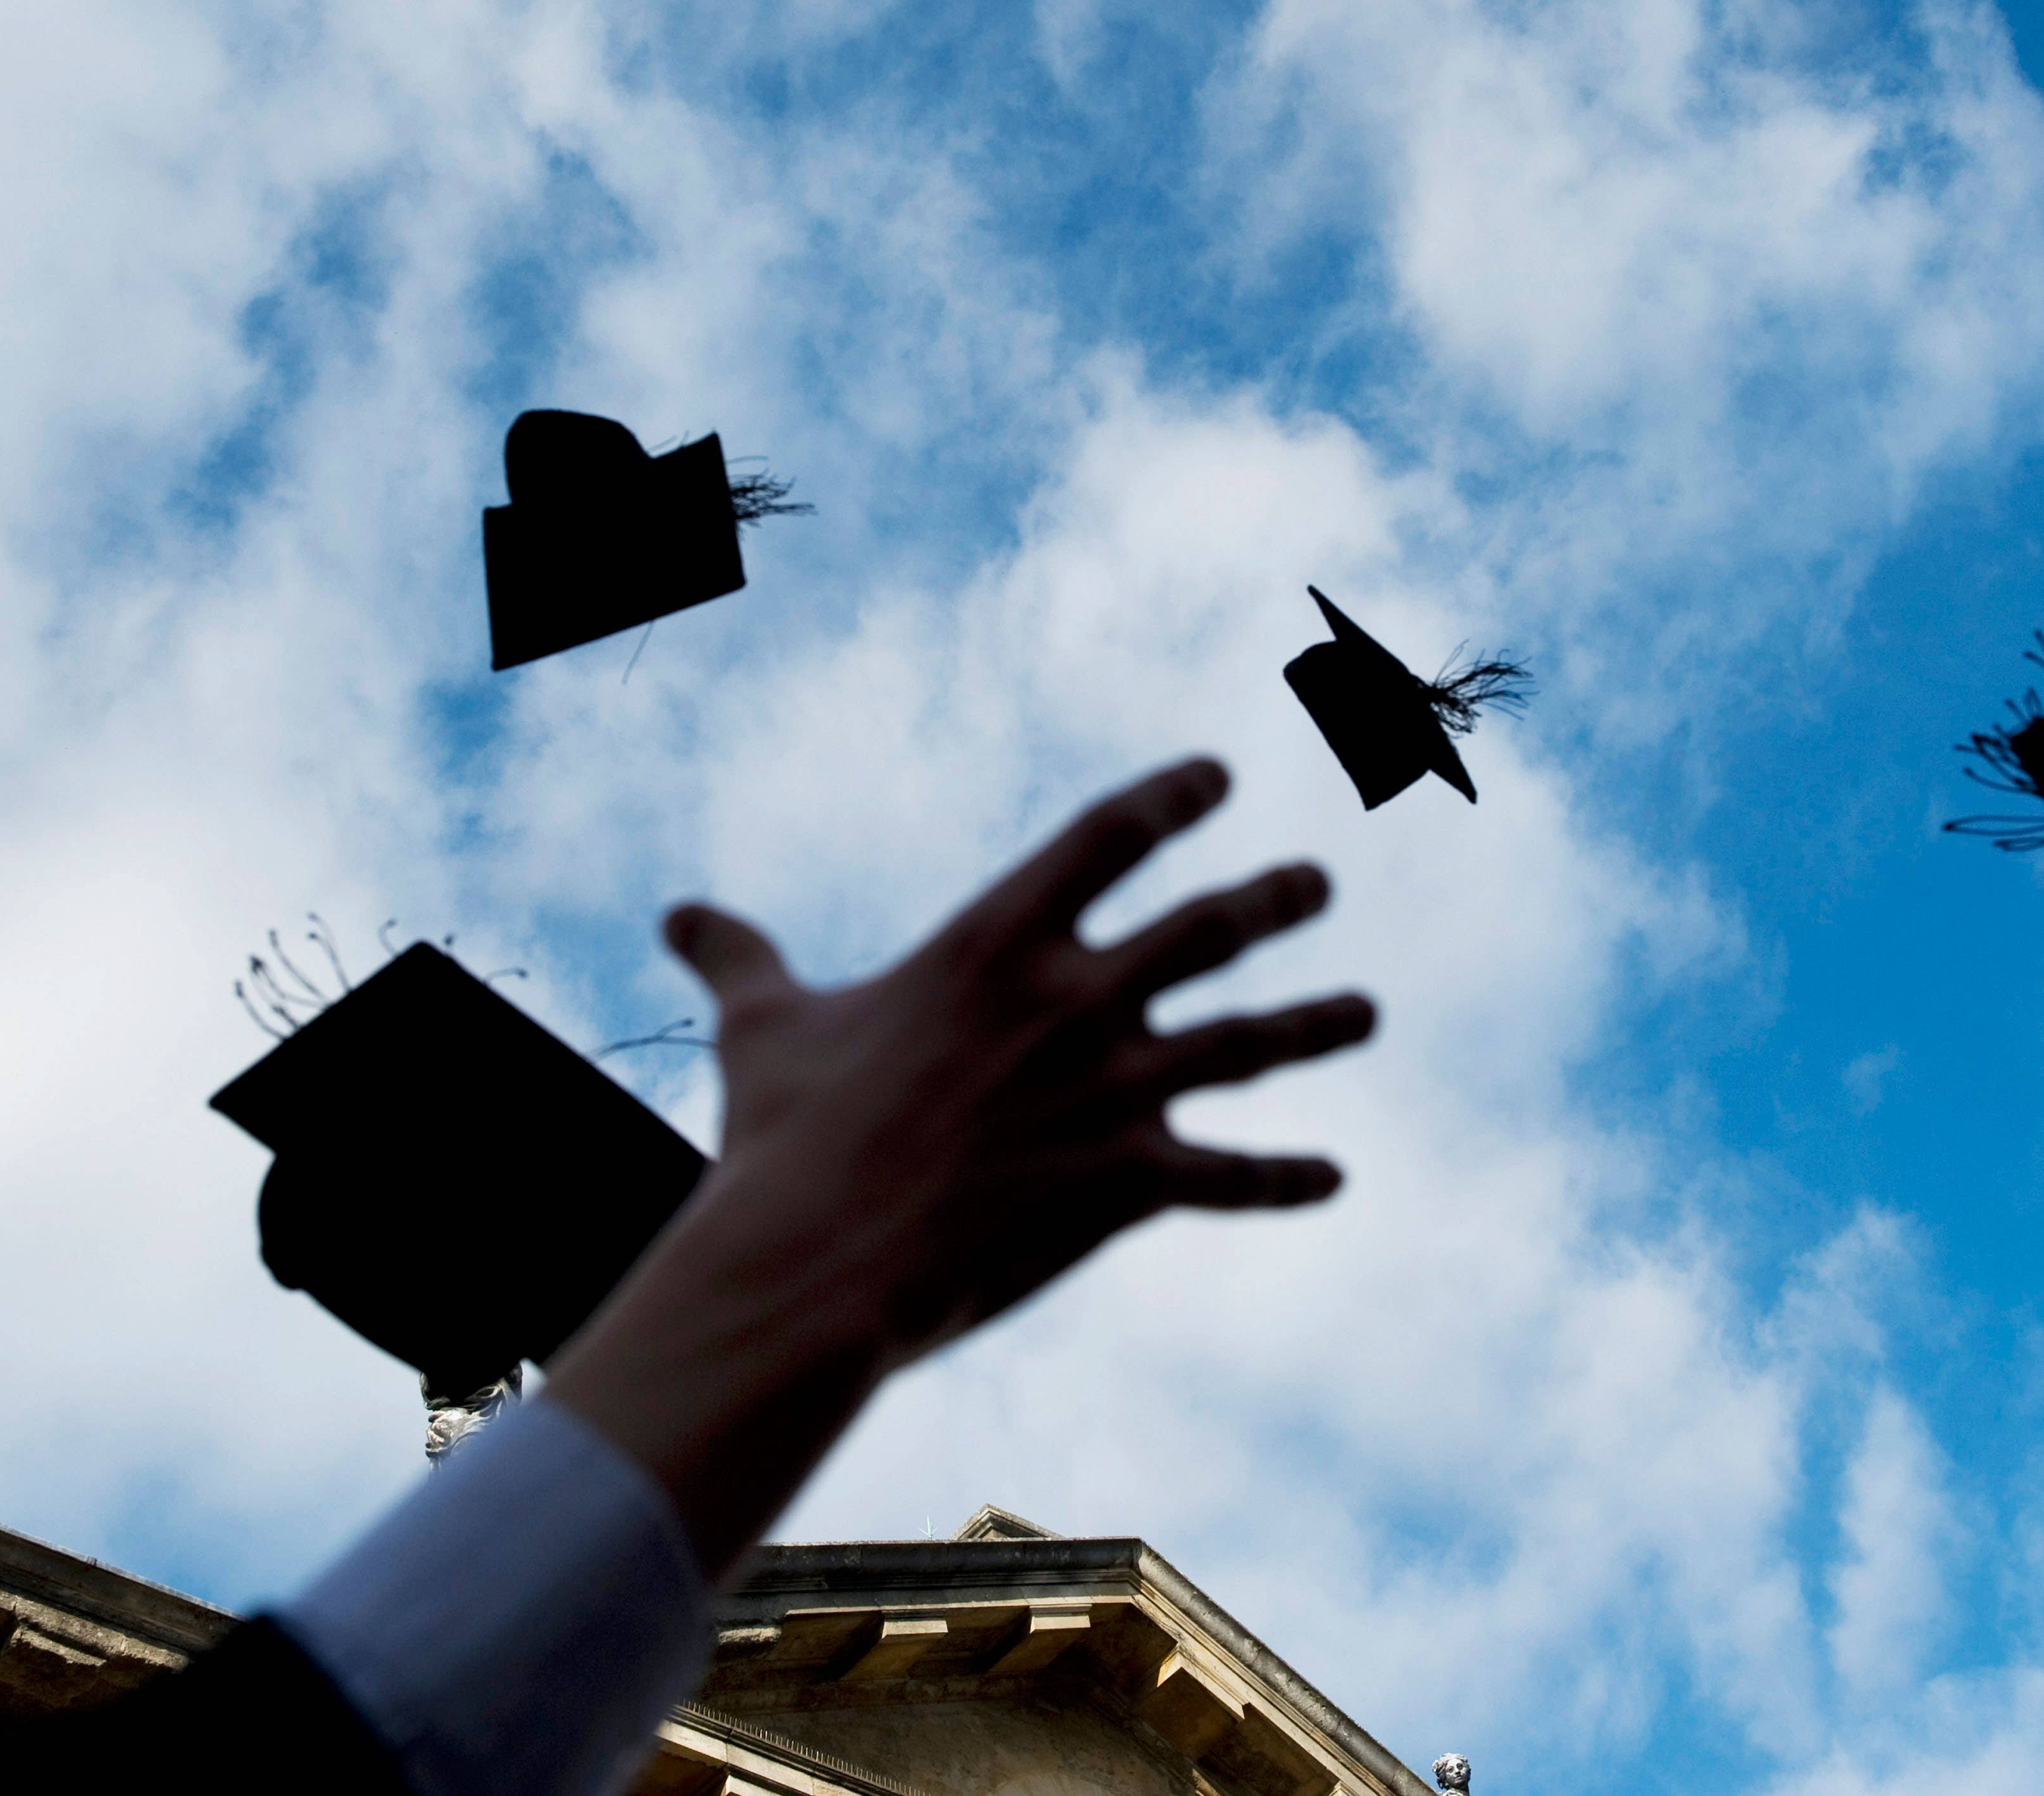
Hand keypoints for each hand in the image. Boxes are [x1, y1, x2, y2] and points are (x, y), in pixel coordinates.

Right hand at [547, 758, 1371, 1571]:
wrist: (817, 1265)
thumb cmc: (784, 1142)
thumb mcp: (762, 1029)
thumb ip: (738, 957)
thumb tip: (679, 915)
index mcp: (993, 943)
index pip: (1108, 837)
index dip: (1170, 799)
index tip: (1218, 778)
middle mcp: (1073, 1002)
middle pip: (1210, 929)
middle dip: (1273, 898)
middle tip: (1317, 881)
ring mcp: (1111, 1092)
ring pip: (1249, 1044)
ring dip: (1316, 1024)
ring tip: (1363, 1012)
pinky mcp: (1127, 1185)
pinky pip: (1230, 1180)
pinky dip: (1283, 1180)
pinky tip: (1333, 1179)